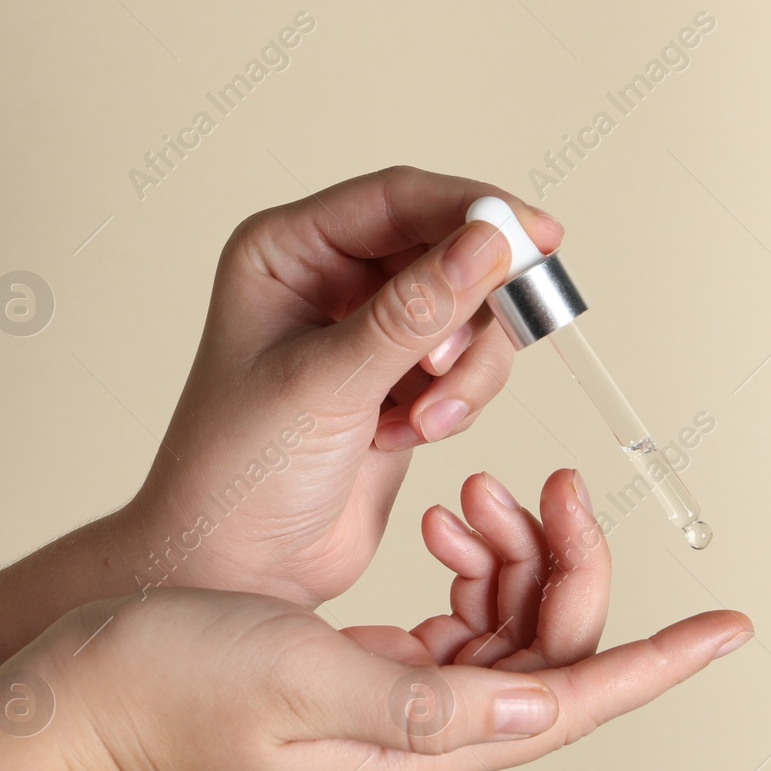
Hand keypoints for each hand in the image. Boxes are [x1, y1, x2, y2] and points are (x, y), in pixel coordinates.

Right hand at [53, 470, 752, 770]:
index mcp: (422, 748)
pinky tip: (445, 524)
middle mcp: (425, 738)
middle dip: (563, 563)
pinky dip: (469, 566)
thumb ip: (435, 698)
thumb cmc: (168, 684)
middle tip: (549, 485)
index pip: (576, 700)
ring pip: (509, 628)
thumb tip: (550, 703)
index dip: (660, 661)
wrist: (80, 694)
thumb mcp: (304, 678)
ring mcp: (400, 709)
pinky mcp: (370, 674)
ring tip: (472, 494)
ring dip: (510, 554)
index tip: (731, 629)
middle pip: (551, 652)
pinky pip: (459, 622)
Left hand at [117, 166, 563, 604]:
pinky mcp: (404, 384)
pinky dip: (460, 402)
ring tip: (423, 420)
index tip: (534, 236)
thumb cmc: (237, 473)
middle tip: (456, 364)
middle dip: (470, 311)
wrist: (236, 571)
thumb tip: (488, 243)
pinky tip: (410, 435)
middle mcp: (333, 281)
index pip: (399, 199)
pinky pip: (472, 367)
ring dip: (466, 372)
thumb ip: (414, 312)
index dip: (473, 209)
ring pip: (473, 314)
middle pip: (450, 252)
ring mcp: (374, 334)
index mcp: (290, 251)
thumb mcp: (327, 383)